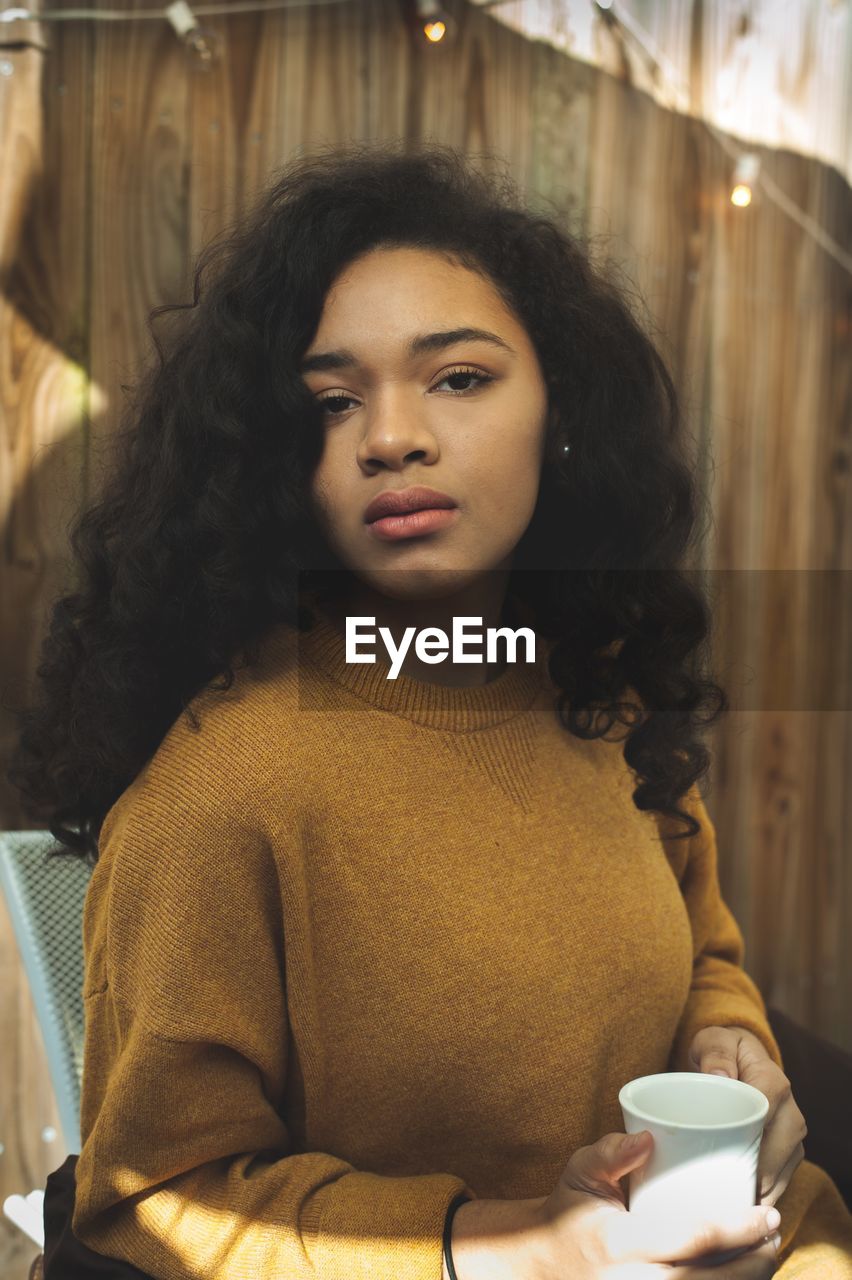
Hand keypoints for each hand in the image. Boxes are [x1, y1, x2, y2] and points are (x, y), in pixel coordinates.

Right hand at [524, 1130, 780, 1278]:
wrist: (547, 1265)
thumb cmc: (570, 1214)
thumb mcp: (580, 1174)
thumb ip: (609, 1152)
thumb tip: (648, 1136)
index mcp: (620, 1243)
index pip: (692, 1239)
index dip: (738, 1230)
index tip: (765, 1213)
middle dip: (754, 1263)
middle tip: (775, 1234)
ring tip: (767, 1257)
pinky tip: (741, 1278)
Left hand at [687, 1024, 806, 1206]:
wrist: (735, 1055)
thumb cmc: (720, 1051)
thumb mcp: (713, 1042)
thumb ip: (715, 1053)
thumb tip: (720, 1076)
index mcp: (772, 1080)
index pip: (768, 1116)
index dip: (752, 1144)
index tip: (732, 1167)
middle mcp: (789, 1108)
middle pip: (780, 1150)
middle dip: (758, 1175)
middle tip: (730, 1197)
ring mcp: (791, 1129)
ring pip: (785, 1168)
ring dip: (764, 1189)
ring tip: (736, 1207)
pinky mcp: (788, 1146)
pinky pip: (783, 1175)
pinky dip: (767, 1192)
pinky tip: (748, 1206)